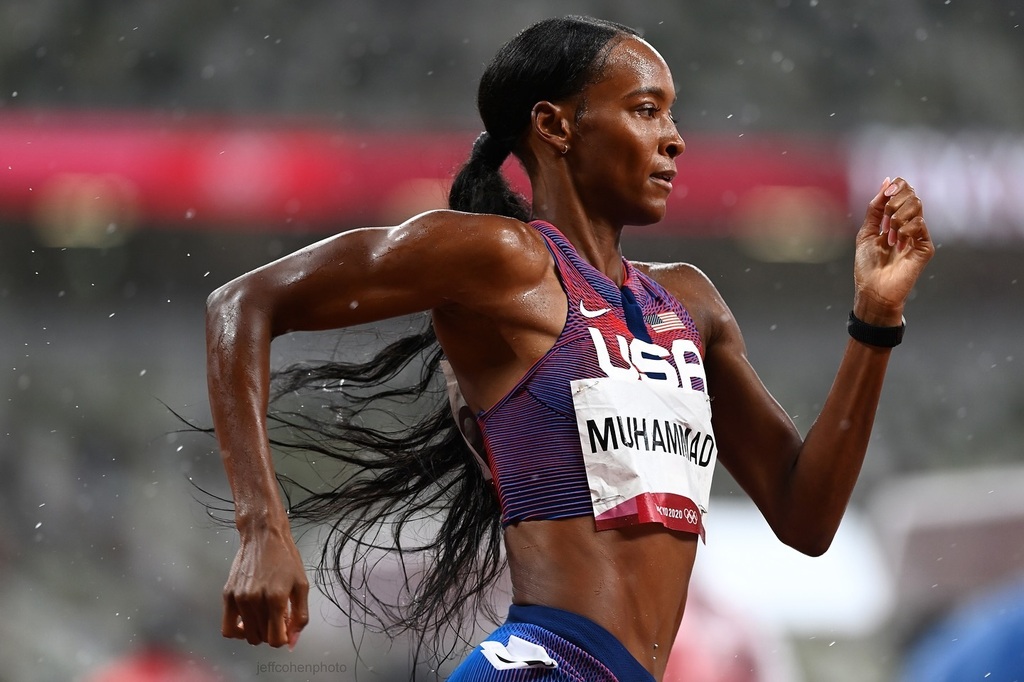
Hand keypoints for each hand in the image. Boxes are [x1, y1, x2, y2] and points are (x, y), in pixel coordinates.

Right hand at [221, 524, 309, 647]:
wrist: (264, 536)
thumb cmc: (286, 558)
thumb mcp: (302, 585)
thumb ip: (300, 616)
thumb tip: (293, 642)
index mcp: (276, 598)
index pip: (276, 639)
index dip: (284, 638)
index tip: (286, 629)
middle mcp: (254, 600)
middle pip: (261, 638)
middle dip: (272, 633)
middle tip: (277, 618)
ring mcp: (238, 598)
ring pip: (246, 635)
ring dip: (257, 632)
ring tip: (265, 616)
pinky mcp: (227, 595)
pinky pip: (227, 628)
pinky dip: (239, 630)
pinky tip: (248, 620)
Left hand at [853, 176, 933, 324]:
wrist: (872, 289)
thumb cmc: (868, 265)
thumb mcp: (867, 231)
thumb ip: (876, 208)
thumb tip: (887, 181)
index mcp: (895, 220)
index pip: (905, 192)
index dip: (898, 187)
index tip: (887, 192)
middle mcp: (909, 225)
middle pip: (912, 195)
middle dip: (895, 202)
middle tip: (886, 220)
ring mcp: (918, 236)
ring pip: (917, 207)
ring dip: (898, 217)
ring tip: (889, 237)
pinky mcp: (925, 247)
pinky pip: (920, 226)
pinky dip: (906, 230)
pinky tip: (898, 244)